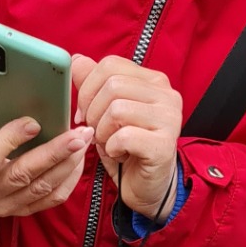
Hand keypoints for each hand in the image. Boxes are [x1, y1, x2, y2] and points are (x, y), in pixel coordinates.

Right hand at [0, 91, 92, 217]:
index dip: (10, 141)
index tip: (34, 123)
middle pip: (22, 175)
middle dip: (53, 153)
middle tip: (77, 134)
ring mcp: (4, 206)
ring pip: (41, 188)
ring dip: (67, 164)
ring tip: (83, 140)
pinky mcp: (22, 210)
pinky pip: (52, 199)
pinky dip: (69, 179)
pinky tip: (79, 158)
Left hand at [71, 52, 182, 219]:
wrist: (148, 186)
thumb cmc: (127, 149)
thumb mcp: (105, 114)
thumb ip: (93, 86)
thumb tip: (76, 61)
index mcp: (153, 81)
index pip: (110, 65)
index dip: (87, 89)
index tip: (84, 113)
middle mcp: (165, 94)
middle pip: (112, 86)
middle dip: (93, 113)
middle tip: (96, 133)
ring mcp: (169, 118)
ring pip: (116, 109)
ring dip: (102, 132)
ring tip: (109, 144)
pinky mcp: (163, 144)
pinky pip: (123, 136)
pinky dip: (112, 148)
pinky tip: (118, 154)